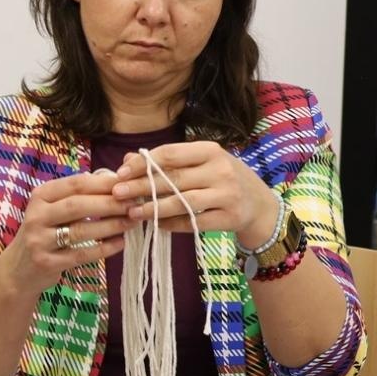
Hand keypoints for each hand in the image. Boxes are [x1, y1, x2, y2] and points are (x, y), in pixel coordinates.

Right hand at [0, 171, 130, 295]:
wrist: (19, 269)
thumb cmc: (45, 233)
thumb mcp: (52, 210)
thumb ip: (77, 196)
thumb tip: (115, 180)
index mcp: (40, 196)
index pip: (74, 184)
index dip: (103, 184)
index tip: (127, 184)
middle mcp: (36, 216)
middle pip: (77, 205)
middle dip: (109, 204)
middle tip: (134, 204)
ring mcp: (39, 240)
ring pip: (80, 231)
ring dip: (110, 226)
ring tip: (131, 222)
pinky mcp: (47, 263)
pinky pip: (81, 255)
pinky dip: (104, 248)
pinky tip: (120, 243)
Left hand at [112, 140, 279, 247]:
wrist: (259, 205)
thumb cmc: (222, 179)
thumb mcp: (201, 163)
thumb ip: (167, 161)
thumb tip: (127, 162)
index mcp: (210, 150)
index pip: (169, 154)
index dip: (142, 164)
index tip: (120, 173)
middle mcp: (220, 170)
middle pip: (172, 178)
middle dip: (141, 186)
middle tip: (117, 194)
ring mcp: (226, 194)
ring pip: (182, 202)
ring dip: (153, 209)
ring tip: (132, 213)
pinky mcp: (229, 218)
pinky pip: (194, 222)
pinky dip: (173, 225)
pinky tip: (157, 225)